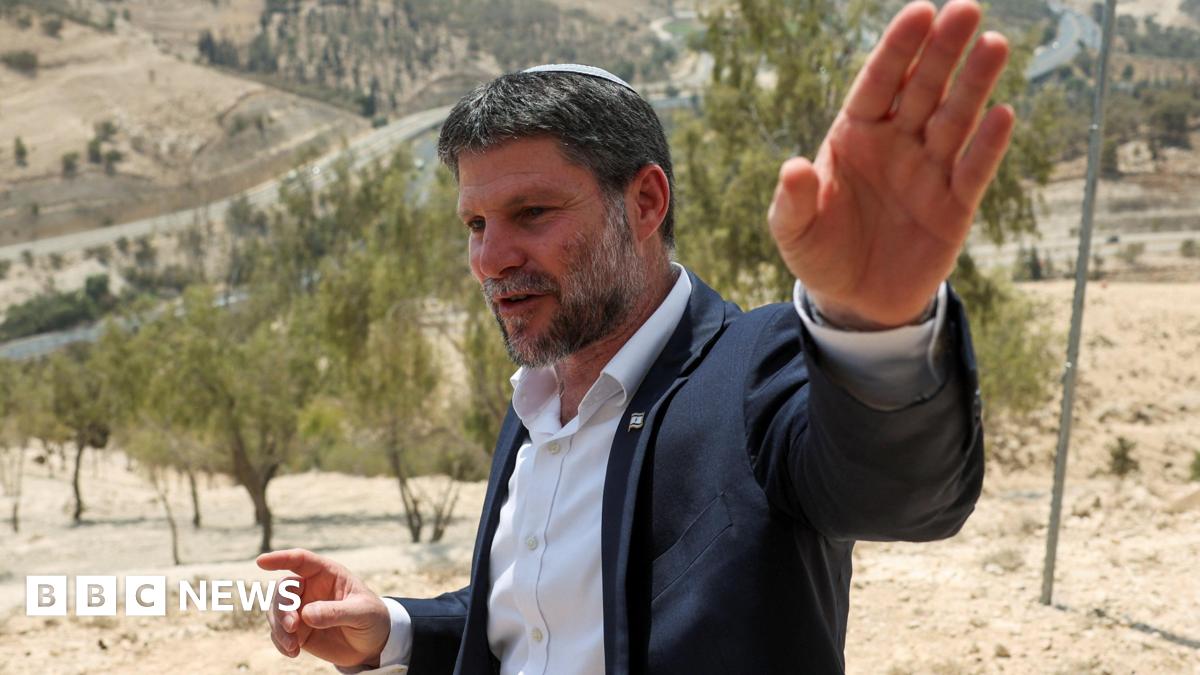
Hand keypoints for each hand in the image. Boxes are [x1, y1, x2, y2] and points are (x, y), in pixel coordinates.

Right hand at [257, 548, 390, 667]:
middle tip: (293, 626)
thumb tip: (306, 614)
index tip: (261, 561)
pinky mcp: (298, 630)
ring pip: (276, 612)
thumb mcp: (362, 613)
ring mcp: (302, 609)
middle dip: (282, 608)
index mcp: (327, 574)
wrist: (373, 644)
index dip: (280, 558)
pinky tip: (293, 652)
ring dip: (279, 628)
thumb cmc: (372, 618)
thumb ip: (336, 612)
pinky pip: (279, 633)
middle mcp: (310, 588)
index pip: (301, 560)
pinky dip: (281, 643)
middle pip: (283, 590)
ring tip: (293, 646)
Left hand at [767, 0, 1013, 328]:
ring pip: (954, 120)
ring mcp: (928, 171)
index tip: (919, 12)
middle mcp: (896, 144)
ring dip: (974, 84)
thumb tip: (794, 168)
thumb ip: (794, 200)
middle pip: (923, 89)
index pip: (879, 83)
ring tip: (993, 44)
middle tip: (965, 9)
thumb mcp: (794, 231)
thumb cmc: (820, 253)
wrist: (855, 301)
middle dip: (942, 51)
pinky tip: (1002, 114)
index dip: (898, 50)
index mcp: (855, 135)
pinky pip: (972, 171)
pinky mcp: (955, 206)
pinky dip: (987, 146)